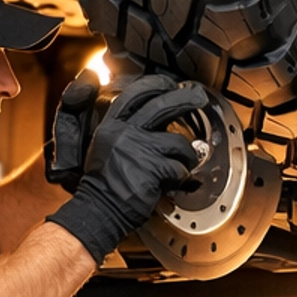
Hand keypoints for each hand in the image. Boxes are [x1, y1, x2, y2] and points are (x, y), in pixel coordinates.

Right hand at [48, 73, 210, 263]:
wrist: (98, 212)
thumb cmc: (104, 186)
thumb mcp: (105, 148)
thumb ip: (125, 132)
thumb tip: (154, 123)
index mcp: (111, 127)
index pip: (135, 94)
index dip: (156, 85)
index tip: (170, 84)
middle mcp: (123, 133)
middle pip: (161, 106)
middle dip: (186, 98)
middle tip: (198, 97)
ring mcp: (138, 150)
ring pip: (178, 141)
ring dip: (187, 155)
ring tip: (183, 162)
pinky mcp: (152, 169)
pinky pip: (180, 168)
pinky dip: (182, 177)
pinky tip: (173, 182)